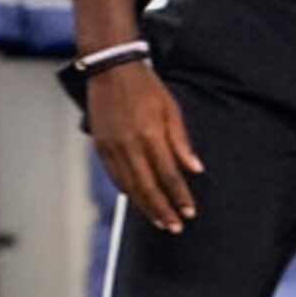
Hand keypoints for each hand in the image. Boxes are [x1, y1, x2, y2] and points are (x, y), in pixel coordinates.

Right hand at [88, 62, 202, 233]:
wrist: (111, 70)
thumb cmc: (146, 88)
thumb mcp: (172, 110)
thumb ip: (182, 142)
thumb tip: (195, 168)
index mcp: (150, 135)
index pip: (169, 175)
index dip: (180, 196)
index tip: (189, 211)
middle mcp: (129, 145)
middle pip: (147, 187)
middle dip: (162, 210)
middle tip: (174, 226)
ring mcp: (111, 147)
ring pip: (129, 186)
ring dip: (144, 206)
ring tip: (159, 220)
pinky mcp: (100, 146)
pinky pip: (115, 176)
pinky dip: (127, 191)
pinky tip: (138, 201)